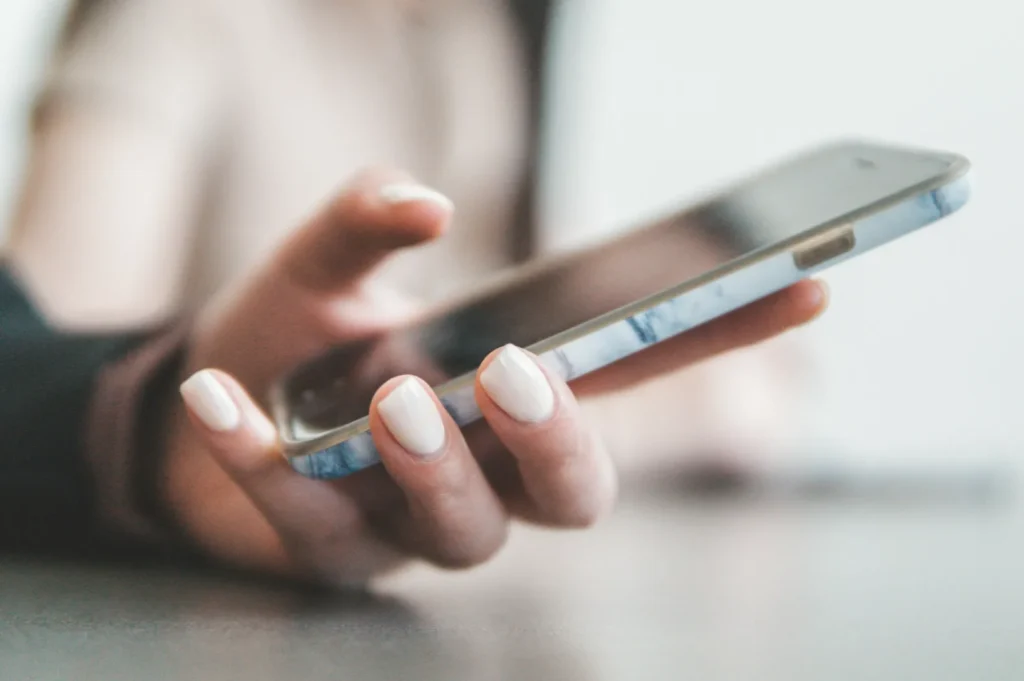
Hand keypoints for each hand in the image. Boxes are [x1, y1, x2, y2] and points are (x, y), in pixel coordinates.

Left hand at [164, 168, 828, 584]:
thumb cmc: (296, 339)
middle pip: (575, 493)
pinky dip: (260, 460)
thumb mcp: (324, 261)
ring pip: (469, 531)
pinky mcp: (333, 552)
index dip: (716, 338)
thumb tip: (423, 204)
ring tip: (395, 398)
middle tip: (520, 372)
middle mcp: (485, 469)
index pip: (631, 375)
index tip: (798, 287)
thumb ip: (367, 218)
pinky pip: (314, 527)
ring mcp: (412, 521)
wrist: (195, 401)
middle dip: (560, 441)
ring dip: (437, 463)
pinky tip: (220, 398)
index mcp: (512, 394)